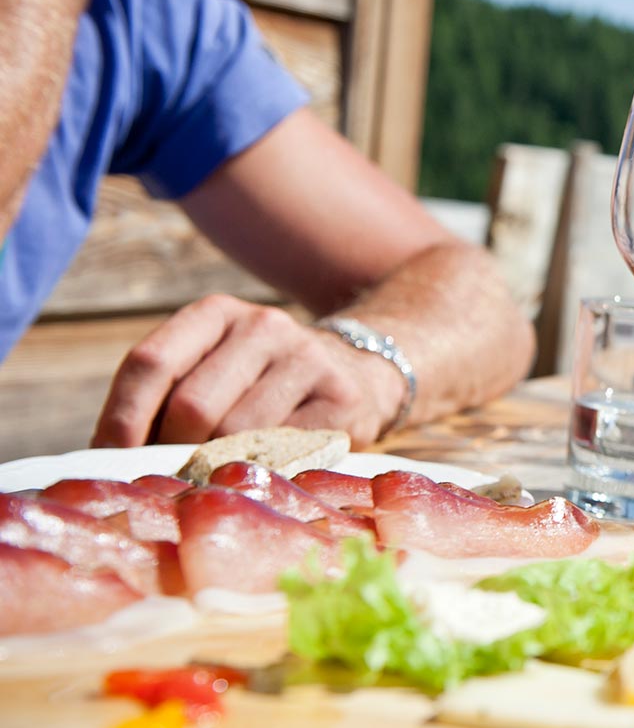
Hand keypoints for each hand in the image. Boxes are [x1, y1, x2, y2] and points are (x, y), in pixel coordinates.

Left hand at [92, 295, 406, 448]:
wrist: (360, 375)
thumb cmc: (262, 387)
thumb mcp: (214, 370)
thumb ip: (168, 398)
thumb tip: (110, 457)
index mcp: (216, 313)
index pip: (151, 362)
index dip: (122, 418)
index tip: (110, 459)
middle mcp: (263, 325)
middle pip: (193, 406)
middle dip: (172, 453)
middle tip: (170, 479)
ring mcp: (308, 359)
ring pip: (238, 434)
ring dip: (217, 469)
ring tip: (214, 482)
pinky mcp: (342, 399)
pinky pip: (284, 452)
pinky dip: (262, 474)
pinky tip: (260, 476)